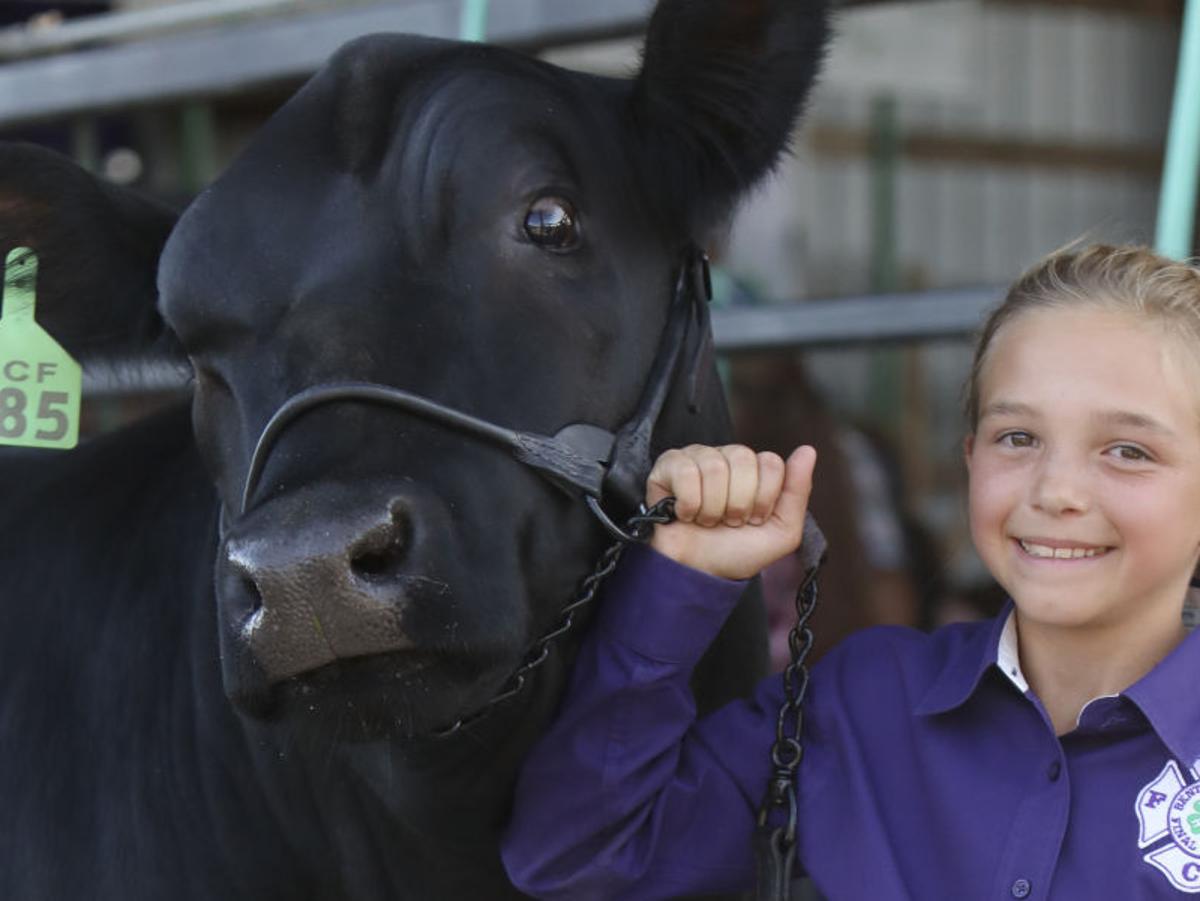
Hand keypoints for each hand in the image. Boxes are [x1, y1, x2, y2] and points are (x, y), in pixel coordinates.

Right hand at [646, 444, 815, 579]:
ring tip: (707, 520)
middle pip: (743, 459)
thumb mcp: (782, 531)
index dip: (764, 499)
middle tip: (729, 522)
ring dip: (712, 507)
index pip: (771, 463)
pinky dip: (689, 503)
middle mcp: (727, 457)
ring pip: (714, 466)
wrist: (699, 574)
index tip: (753, 520)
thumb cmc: (737, 552)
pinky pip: (685, 471)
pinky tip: (686, 514)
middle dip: (738, 503)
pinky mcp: (668, 466)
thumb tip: (808, 450)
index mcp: (755, 469)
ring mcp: (697, 458)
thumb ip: (798, 491)